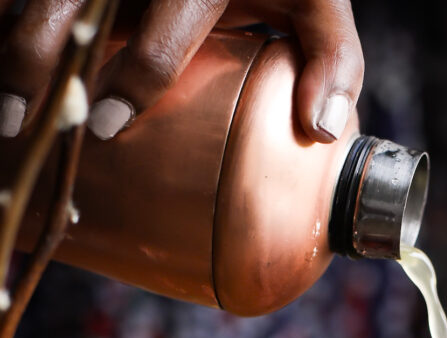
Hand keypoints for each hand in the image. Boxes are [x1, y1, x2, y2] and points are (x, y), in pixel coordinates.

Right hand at [0, 0, 363, 141]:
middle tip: (20, 124)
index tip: (107, 128)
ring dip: (11, 38)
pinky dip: (9, 11)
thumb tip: (320, 132)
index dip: (133, 83)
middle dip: (39, 62)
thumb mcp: (317, 4)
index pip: (164, 36)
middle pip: (80, 7)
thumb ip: (332, 62)